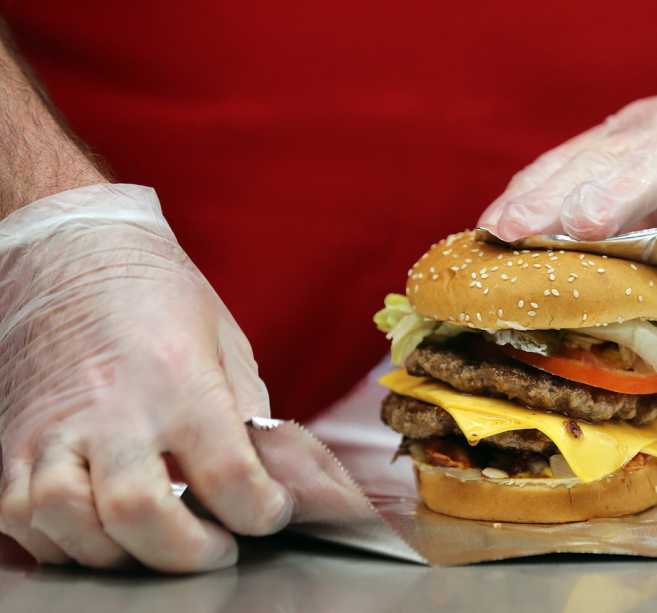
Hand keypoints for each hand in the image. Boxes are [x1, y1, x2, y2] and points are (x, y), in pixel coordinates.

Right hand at [0, 184, 292, 572]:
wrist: (73, 251)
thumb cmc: (158, 295)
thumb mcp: (226, 343)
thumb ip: (247, 417)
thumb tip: (278, 478)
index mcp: (179, 377)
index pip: (227, 475)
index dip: (261, 511)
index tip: (270, 512)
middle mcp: (112, 406)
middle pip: (140, 512)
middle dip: (188, 552)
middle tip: (218, 547)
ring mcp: (53, 426)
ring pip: (68, 523)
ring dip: (121, 553)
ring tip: (159, 541)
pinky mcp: (12, 438)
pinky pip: (20, 517)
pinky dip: (61, 541)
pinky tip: (100, 531)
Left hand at [480, 43, 656, 242]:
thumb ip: (625, 217)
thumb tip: (563, 270)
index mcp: (632, 139)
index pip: (569, 165)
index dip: (527, 195)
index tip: (486, 233)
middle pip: (601, 161)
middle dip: (553, 196)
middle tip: (514, 232)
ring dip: (620, 189)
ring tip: (582, 223)